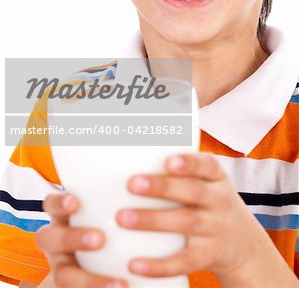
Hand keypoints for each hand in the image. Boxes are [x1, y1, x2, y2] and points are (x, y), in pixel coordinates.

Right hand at [37, 193, 127, 287]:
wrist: (100, 263)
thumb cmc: (108, 224)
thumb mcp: (106, 210)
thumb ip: (117, 198)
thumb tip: (150, 169)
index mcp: (62, 217)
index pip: (52, 205)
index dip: (59, 203)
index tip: (75, 202)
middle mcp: (56, 242)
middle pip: (48, 239)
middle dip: (71, 238)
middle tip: (99, 239)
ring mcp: (61, 267)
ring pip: (63, 276)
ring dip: (89, 281)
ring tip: (119, 284)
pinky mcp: (71, 287)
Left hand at [116, 153, 274, 284]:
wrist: (244, 244)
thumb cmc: (211, 202)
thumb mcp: (208, 182)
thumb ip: (180, 172)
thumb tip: (132, 156)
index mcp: (216, 178)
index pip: (207, 165)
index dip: (189, 163)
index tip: (169, 161)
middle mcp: (219, 201)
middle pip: (192, 192)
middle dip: (162, 187)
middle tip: (131, 183)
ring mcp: (215, 229)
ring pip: (185, 222)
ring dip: (152, 220)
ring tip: (122, 217)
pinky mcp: (208, 256)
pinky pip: (183, 262)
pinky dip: (159, 265)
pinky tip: (135, 264)